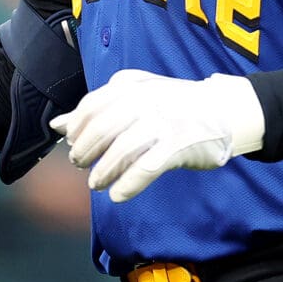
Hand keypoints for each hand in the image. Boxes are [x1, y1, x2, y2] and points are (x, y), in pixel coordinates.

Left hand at [50, 69, 265, 201]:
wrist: (225, 110)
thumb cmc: (174, 104)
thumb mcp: (135, 96)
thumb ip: (97, 108)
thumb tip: (57, 124)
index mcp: (130, 87)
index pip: (90, 107)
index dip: (77, 130)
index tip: (73, 145)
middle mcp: (144, 101)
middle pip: (101, 129)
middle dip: (85, 151)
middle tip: (81, 165)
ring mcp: (162, 122)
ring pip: (121, 150)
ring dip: (103, 172)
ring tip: (96, 183)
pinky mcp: (178, 145)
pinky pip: (146, 168)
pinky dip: (128, 184)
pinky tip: (118, 195)